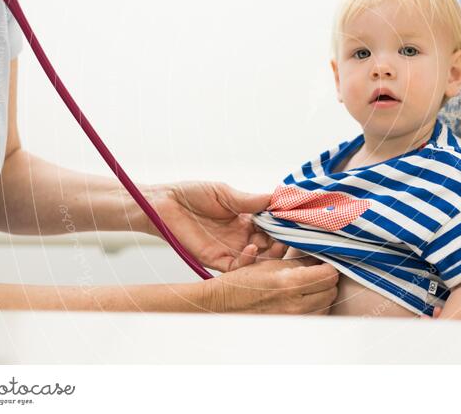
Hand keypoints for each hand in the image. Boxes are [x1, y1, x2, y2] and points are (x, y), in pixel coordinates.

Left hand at [147, 181, 287, 271]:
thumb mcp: (224, 193)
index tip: (296, 220)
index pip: (271, 225)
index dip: (283, 224)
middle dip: (282, 240)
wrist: (164, 203)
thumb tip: (276, 198)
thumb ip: (249, 200)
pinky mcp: (216, 259)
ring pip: (258, 258)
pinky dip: (248, 260)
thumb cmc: (192, 193)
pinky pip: (237, 266)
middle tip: (290, 236)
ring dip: (270, 253)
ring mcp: (229, 248)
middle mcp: (241, 236)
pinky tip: (253, 248)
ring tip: (277, 244)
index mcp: (245, 218)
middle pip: (269, 243)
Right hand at [208, 257, 338, 314]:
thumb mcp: (273, 264)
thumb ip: (301, 261)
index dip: (330, 266)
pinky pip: (314, 318)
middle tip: (318, 272)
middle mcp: (296, 305)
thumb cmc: (245, 281)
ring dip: (322, 295)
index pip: (329, 275)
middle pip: (331, 291)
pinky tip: (304, 299)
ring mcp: (294, 319)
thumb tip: (320, 259)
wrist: (225, 304)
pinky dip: (315, 308)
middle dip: (327, 280)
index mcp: (291, 284)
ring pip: (326, 306)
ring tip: (309, 286)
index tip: (325, 262)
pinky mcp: (291, 328)